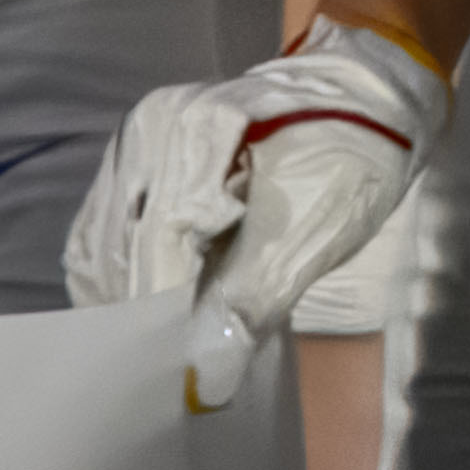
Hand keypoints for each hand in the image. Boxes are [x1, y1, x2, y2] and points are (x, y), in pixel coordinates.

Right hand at [61, 18, 450, 407]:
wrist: (367, 92)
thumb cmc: (357, 151)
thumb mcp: (322, 224)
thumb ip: (254, 295)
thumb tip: (205, 374)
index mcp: (196, 131)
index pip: (158, 240)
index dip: (163, 314)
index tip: (174, 376)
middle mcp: (149, 133)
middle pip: (119, 247)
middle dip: (142, 317)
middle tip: (168, 377)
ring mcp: (135, 147)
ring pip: (102, 247)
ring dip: (128, 303)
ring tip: (162, 351)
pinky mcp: (135, 167)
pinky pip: (107, 235)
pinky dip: (126, 280)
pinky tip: (153, 316)